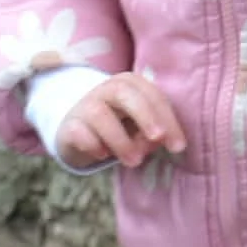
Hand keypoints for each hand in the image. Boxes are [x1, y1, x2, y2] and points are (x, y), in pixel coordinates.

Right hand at [55, 72, 186, 169]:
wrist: (81, 134)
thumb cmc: (121, 128)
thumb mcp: (141, 130)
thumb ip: (152, 133)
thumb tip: (157, 141)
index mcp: (130, 85)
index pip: (151, 95)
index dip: (167, 119)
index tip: (178, 146)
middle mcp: (106, 90)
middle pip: (124, 91)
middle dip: (145, 115)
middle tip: (158, 140)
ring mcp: (84, 106)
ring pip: (99, 113)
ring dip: (120, 139)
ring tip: (134, 162)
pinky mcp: (68, 126)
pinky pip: (78, 131)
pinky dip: (92, 143)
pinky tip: (103, 155)